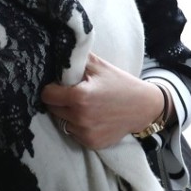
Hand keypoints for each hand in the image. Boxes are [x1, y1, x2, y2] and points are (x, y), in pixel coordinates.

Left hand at [41, 52, 165, 149]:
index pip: (47, 95)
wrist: (143, 107)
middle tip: (73, 95)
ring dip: (68, 115)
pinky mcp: (92, 143)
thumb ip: (76, 58)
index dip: (51, 88)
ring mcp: (86, 133)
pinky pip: (74, 134)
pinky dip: (78, 126)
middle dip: (59, 101)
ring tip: (85, 106)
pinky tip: (92, 118)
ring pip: (62, 122)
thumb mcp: (99, 66)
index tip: (59, 85)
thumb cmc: (120, 83)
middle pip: (52, 109)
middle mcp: (80, 118)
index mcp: (79, 97)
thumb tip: (60, 47)